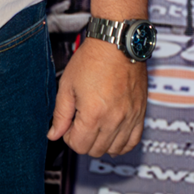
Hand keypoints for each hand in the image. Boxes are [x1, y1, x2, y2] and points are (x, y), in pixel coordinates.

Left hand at [49, 37, 147, 157]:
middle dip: (83, 139)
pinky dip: (122, 143)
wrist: (116, 43)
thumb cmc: (93, 59)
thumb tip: (54, 134)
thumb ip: (60, 114)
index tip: (69, 124)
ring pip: (114, 149)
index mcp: (93, 114)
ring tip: (96, 125)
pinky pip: (133, 141)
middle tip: (81, 122)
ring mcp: (129, 117)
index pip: (78, 145)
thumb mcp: (67, 85)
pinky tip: (113, 134)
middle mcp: (114, 119)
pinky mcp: (140, 113)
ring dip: (101, 142)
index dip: (69, 136)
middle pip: (95, 150)